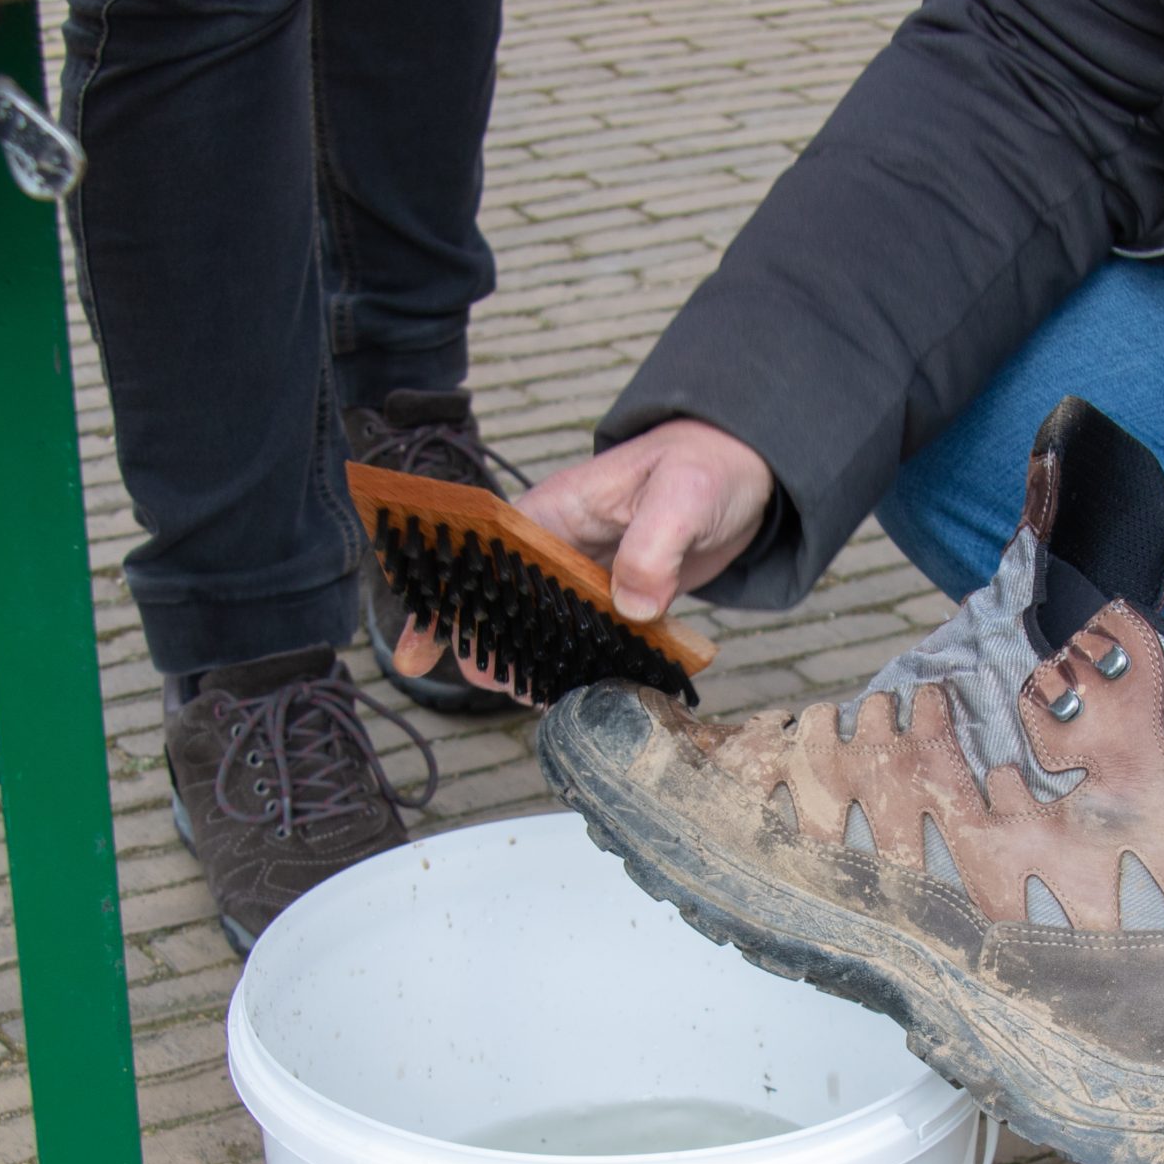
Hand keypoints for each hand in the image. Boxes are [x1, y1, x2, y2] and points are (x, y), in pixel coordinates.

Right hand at [400, 418, 773, 700]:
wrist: (744, 472)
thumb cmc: (706, 467)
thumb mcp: (683, 497)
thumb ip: (654, 548)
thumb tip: (631, 606)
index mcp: (554, 511)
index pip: (480, 555)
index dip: (445, 601)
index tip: (419, 648)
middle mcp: (559, 545)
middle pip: (501, 603)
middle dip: (488, 648)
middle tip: (505, 688)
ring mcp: (585, 575)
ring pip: (541, 627)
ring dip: (535, 663)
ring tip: (541, 697)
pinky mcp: (616, 598)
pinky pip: (586, 637)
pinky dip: (580, 664)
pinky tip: (582, 691)